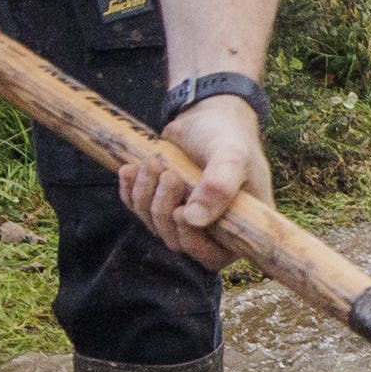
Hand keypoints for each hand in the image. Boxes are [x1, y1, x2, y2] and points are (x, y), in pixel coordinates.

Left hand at [120, 93, 273, 268]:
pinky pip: (139, 211)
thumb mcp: (231, 155)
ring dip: (147, 195)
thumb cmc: (227, 135)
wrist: (207, 114)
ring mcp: (186, 218)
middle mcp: (214, 228)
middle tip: (168, 173)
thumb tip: (194, 219)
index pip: (215, 256)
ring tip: (152, 162)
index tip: (181, 212)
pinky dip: (131, 192)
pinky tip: (130, 170)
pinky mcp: (162, 204)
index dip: (194, 242)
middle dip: (165, 208)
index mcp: (240, 224)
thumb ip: (219, 185)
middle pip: (178, 241)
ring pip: (155, 226)